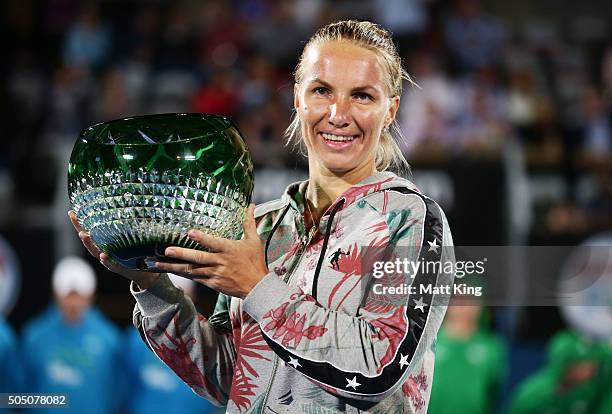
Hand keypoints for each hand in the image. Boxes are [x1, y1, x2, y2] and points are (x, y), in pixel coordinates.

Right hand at [68, 211, 160, 288]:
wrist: (143, 273)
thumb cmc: (135, 254)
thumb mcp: (130, 239)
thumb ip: (129, 227)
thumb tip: (132, 206)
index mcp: (104, 244)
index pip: (89, 232)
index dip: (79, 224)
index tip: (71, 212)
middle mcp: (103, 252)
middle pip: (89, 242)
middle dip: (81, 232)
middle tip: (74, 219)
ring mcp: (109, 261)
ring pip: (96, 253)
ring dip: (89, 244)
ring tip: (83, 234)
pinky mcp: (118, 268)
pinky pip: (111, 264)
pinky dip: (106, 260)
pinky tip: (103, 255)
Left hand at [151, 204, 267, 298]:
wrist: (257, 287)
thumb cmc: (255, 262)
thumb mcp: (253, 241)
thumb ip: (248, 223)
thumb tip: (250, 206)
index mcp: (229, 250)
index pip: (213, 243)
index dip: (202, 238)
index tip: (189, 232)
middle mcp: (220, 262)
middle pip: (198, 258)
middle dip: (181, 254)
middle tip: (166, 250)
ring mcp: (214, 274)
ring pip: (192, 270)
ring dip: (175, 266)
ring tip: (159, 262)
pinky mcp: (212, 283)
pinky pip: (194, 278)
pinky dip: (182, 274)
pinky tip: (171, 270)